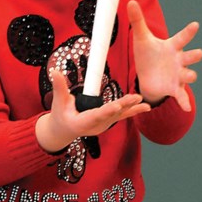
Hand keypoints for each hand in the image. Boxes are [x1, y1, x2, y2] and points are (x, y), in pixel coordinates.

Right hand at [35, 69, 150, 153]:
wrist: (64, 130)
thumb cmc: (60, 116)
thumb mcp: (58, 102)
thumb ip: (59, 87)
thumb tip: (54, 71)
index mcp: (82, 123)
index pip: (96, 116)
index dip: (107, 111)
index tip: (117, 105)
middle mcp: (96, 126)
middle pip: (111, 114)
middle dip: (123, 106)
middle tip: (134, 99)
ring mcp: (104, 124)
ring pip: (119, 115)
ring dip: (131, 107)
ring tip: (142, 101)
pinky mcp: (109, 121)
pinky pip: (123, 115)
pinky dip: (134, 111)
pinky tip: (147, 107)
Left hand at [128, 0, 201, 111]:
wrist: (147, 76)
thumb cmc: (147, 54)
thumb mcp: (141, 38)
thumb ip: (137, 20)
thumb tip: (130, 1)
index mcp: (172, 47)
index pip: (182, 38)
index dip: (189, 32)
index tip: (196, 24)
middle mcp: (179, 60)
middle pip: (191, 57)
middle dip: (195, 55)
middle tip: (198, 53)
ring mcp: (178, 75)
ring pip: (189, 75)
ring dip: (189, 75)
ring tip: (188, 76)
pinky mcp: (174, 88)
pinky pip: (181, 95)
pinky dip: (184, 101)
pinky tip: (186, 108)